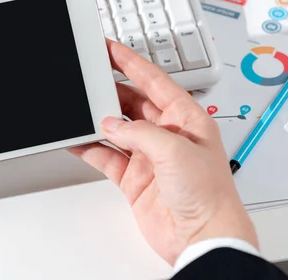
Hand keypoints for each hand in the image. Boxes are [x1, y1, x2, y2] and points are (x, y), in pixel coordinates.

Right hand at [70, 41, 256, 264]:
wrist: (201, 238)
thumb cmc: (209, 195)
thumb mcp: (175, 151)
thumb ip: (139, 132)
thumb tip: (111, 124)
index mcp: (185, 119)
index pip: (154, 81)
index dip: (131, 63)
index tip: (111, 49)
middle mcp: (166, 134)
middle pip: (132, 102)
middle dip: (110, 91)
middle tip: (89, 80)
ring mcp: (148, 156)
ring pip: (116, 129)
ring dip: (98, 120)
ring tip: (79, 110)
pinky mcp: (134, 177)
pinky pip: (106, 156)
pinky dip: (90, 148)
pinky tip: (78, 140)